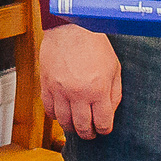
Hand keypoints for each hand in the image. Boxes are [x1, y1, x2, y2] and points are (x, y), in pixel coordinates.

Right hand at [38, 23, 121, 139]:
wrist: (70, 26)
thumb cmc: (94, 43)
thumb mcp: (114, 67)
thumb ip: (114, 93)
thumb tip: (110, 112)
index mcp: (98, 90)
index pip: (102, 123)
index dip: (105, 129)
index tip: (104, 128)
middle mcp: (78, 94)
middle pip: (83, 127)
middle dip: (89, 133)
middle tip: (91, 132)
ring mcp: (60, 91)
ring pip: (64, 122)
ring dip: (72, 127)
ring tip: (77, 125)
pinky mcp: (46, 85)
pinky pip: (49, 110)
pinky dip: (56, 116)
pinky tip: (62, 113)